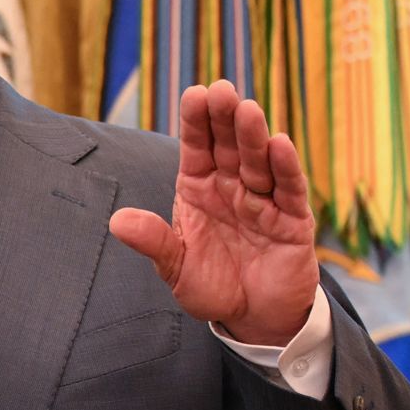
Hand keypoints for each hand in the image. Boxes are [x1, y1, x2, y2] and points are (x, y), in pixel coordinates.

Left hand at [109, 80, 317, 346]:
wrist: (253, 319)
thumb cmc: (212, 286)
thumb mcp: (175, 267)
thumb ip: (153, 242)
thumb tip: (117, 222)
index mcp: (199, 189)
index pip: (197, 148)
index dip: (197, 122)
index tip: (194, 93)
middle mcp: (231, 187)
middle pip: (229, 146)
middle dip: (225, 119)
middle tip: (223, 90)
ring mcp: (262, 201)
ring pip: (259, 162)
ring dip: (254, 137)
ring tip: (248, 110)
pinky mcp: (292, 220)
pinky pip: (289, 190)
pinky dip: (285, 168)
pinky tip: (280, 144)